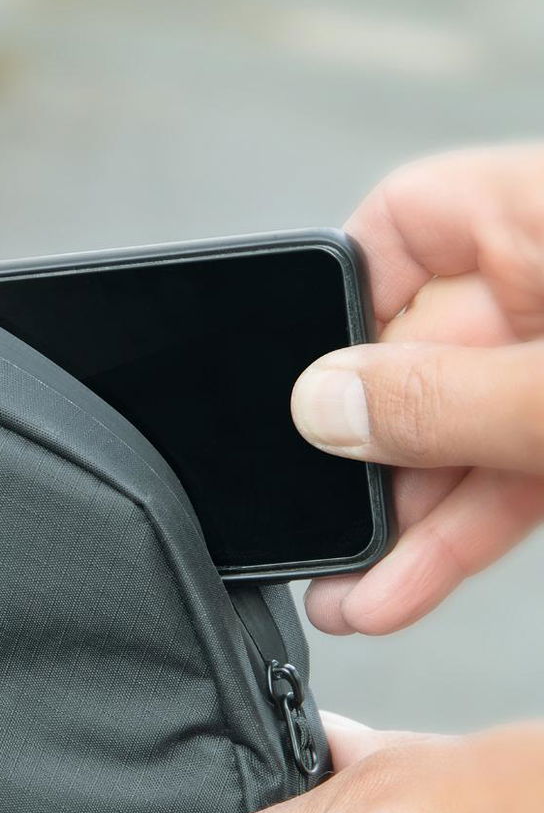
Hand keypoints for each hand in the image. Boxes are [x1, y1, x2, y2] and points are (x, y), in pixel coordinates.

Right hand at [291, 146, 543, 635]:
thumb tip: (321, 407)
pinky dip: (453, 538)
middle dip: (360, 457)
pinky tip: (396, 590)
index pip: (400, 225)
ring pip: (453, 436)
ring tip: (346, 594)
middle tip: (313, 524)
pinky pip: (501, 478)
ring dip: (397, 523)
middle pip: (412, 357)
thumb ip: (449, 398)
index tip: (294, 384)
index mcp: (543, 218)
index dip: (332, 299)